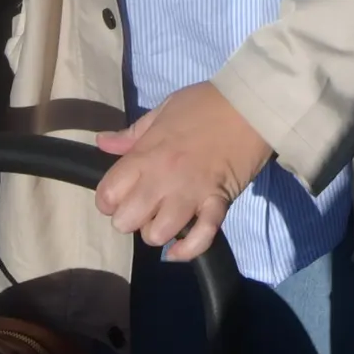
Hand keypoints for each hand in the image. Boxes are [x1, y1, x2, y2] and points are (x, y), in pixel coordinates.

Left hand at [96, 83, 271, 262]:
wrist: (251, 105)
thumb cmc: (205, 104)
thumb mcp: (163, 110)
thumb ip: (131, 133)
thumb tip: (102, 142)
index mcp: (145, 155)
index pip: (108, 195)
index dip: (109, 201)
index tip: (121, 196)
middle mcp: (162, 179)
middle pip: (126, 222)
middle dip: (131, 220)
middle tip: (144, 208)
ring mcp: (190, 194)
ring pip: (158, 235)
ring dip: (159, 232)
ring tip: (166, 219)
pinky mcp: (217, 204)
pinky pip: (200, 238)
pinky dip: (188, 249)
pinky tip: (179, 250)